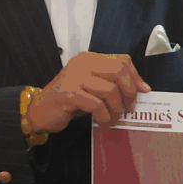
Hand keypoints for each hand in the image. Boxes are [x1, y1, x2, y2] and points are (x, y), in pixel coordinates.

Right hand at [27, 53, 150, 133]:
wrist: (39, 111)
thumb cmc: (68, 100)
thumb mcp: (91, 86)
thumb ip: (111, 82)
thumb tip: (142, 88)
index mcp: (89, 58)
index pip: (121, 60)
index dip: (135, 76)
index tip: (143, 92)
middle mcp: (82, 63)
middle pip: (118, 71)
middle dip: (129, 91)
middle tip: (129, 108)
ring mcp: (74, 77)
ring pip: (109, 90)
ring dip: (116, 109)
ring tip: (114, 119)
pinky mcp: (68, 94)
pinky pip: (96, 105)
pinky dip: (104, 118)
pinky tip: (104, 124)